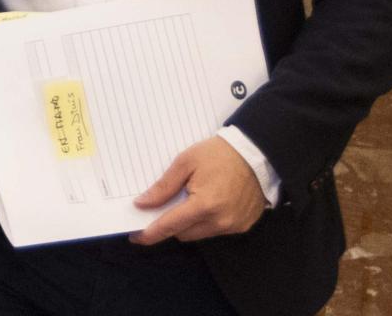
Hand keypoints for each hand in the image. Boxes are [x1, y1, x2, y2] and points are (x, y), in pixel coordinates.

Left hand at [131, 136, 265, 244]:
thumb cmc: (218, 154)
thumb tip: (142, 204)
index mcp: (205, 205)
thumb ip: (163, 187)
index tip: (135, 237)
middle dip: (170, 224)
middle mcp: (221, 222)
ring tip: (189, 199)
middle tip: (162, 207)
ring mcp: (234, 226)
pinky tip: (207, 203)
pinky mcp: (243, 226)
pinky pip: (215, 230)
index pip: (170, 226)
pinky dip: (206, 221)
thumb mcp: (185, 163)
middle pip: (183, 234)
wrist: (256, 153)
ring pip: (199, 234)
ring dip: (188, 224)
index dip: (150, 233)